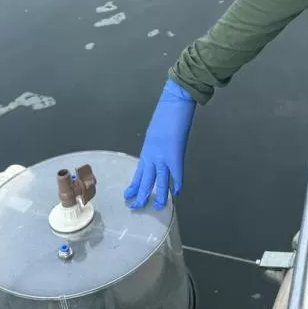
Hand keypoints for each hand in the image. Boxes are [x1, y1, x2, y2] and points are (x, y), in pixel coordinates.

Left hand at [124, 79, 195, 209]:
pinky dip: (177, 184)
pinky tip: (176, 194)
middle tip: (134, 207)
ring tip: (155, 207)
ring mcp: (164, 156)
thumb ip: (155, 145)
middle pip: (145, 179)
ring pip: (159, 181)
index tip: (130, 194)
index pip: (140, 171)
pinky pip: (176, 174)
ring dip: (158, 195)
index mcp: (147, 149)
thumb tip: (158, 152)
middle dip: (140, 194)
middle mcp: (153, 155)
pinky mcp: (176, 155)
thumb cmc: (165, 113)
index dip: (135, 184)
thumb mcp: (155, 132)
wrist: (174, 102)